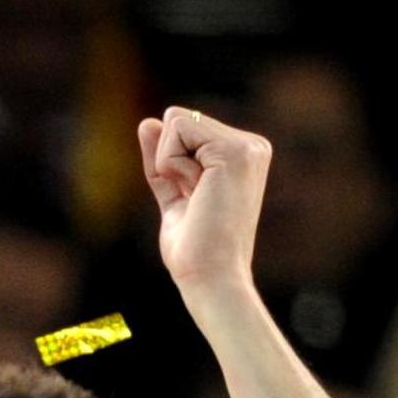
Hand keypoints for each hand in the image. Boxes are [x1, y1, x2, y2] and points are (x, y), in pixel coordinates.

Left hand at [138, 107, 272, 290]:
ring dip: (170, 164)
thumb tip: (147, 122)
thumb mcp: (174, 194)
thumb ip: (164, 160)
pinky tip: (195, 191)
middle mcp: (251, 146)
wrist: (210, 276)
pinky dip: (170, 164)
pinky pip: (176, 130)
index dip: (170, 165)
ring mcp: (246, 146)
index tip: (193, 200)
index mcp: (242, 155)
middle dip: (170, 162)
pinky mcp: (233, 151)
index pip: (183, 130)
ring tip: (197, 198)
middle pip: (178, 121)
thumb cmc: (193, 247)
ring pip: (176, 122)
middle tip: (194, 201)